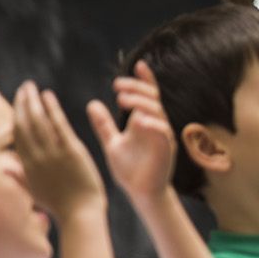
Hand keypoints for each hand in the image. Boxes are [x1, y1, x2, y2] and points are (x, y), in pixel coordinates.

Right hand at [13, 81, 105, 222]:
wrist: (80, 214)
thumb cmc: (60, 205)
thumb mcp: (35, 192)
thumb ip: (19, 177)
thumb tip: (4, 167)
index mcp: (27, 165)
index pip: (18, 134)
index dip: (16, 116)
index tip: (18, 102)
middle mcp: (36, 157)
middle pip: (24, 123)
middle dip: (22, 103)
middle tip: (24, 87)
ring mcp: (52, 153)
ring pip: (38, 121)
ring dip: (33, 101)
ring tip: (32, 87)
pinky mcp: (70, 151)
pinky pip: (58, 124)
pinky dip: (51, 108)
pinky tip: (48, 95)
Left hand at [87, 60, 175, 201]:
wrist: (141, 192)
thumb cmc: (130, 170)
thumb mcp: (112, 143)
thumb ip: (104, 125)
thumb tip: (92, 104)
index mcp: (144, 121)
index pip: (148, 95)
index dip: (145, 80)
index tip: (138, 65)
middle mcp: (156, 124)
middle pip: (152, 97)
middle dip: (136, 88)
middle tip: (117, 86)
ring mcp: (163, 136)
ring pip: (157, 111)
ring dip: (140, 102)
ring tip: (122, 99)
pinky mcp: (166, 149)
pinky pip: (163, 132)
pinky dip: (153, 124)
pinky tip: (139, 121)